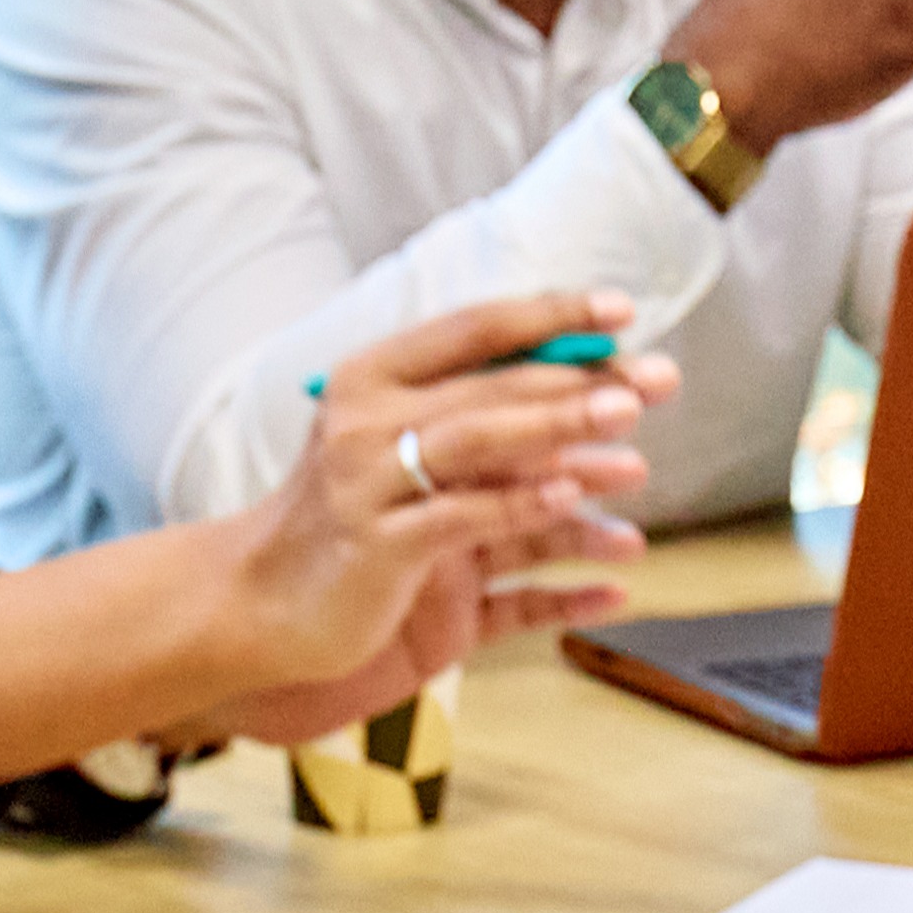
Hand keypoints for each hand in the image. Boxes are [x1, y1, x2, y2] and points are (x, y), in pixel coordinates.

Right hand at [234, 293, 677, 699]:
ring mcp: (369, 485)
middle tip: (654, 381)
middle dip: (580, 381)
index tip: (621, 310)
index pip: (474, 328)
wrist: (258, 602)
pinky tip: (574, 504)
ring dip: (562, 436)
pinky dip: (522, 511)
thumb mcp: (396, 450)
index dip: (550, 315)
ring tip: (631, 435)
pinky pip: (464, 525)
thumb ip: (470, 414)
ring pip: (480, 448)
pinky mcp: (379, 551)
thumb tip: (581, 383)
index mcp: (373, 378)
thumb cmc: (343, 519)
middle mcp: (367, 421)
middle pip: (490, 388)